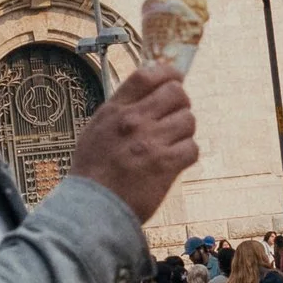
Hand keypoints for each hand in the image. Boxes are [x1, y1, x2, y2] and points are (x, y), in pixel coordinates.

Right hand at [67, 62, 198, 222]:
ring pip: (188, 120)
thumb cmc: (92, 172)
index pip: (148, 75)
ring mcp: (150, 141)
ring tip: (171, 145)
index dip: (168, 74)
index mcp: (116, 110)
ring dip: (184, 132)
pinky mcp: (165, 164)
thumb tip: (145, 92)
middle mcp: (134, 121)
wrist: (90, 208)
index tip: (174, 80)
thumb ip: (120, 110)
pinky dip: (187, 155)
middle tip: (174, 118)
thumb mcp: (97, 130)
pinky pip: (192, 148)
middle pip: (176, 93)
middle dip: (180, 104)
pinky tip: (174, 162)